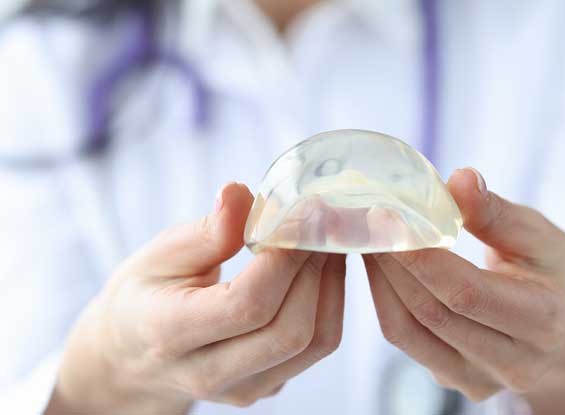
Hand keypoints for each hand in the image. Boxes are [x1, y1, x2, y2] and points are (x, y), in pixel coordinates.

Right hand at [47, 183, 345, 413]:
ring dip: (330, 283)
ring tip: (323, 240)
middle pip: (289, 330)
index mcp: (168, 334)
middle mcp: (208, 373)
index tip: (299, 214)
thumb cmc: (145, 295)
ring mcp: (243, 388)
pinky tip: (319, 266)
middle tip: (319, 221)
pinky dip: (329, 301)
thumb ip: (206, 231)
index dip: (283, 258)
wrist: (132, 354)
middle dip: (313, 268)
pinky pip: (317, 347)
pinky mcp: (267, 386)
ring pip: (314, 342)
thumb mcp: (159, 254)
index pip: (246, 304)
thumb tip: (241, 193)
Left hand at [364, 168, 564, 413]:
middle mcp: (515, 363)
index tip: (387, 217)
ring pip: (408, 332)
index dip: (421, 256)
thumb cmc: (551, 269)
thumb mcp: (538, 234)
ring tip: (367, 240)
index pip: (467, 292)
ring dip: (379, 282)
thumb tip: (458, 179)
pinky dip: (385, 300)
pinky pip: (407, 341)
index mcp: (545, 320)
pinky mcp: (456, 381)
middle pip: (432, 313)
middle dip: (392, 264)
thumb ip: (496, 212)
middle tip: (365, 222)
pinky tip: (379, 268)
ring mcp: (481, 380)